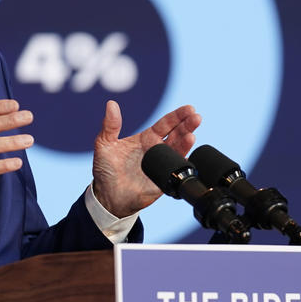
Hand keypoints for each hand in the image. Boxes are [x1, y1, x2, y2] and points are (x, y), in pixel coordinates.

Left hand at [92, 100, 200, 217]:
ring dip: (186, 142)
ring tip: (191, 136)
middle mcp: (158, 149)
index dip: (177, 116)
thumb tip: (111, 104)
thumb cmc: (106, 170)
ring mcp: (163, 164)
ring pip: (179, 150)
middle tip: (196, 117)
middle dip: (188, 125)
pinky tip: (187, 157)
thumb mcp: (104, 144)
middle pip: (177, 134)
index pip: (166, 123)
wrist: (107, 197)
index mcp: (147, 138)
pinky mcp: (164, 180)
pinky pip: (176, 171)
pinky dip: (183, 164)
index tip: (189, 109)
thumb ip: (110, 125)